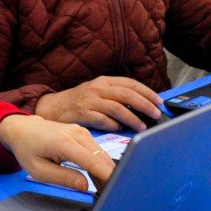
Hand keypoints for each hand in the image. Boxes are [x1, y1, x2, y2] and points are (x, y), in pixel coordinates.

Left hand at [0, 113, 116, 192]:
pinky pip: (97, 150)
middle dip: (109, 177)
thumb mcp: (39, 170)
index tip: (116, 189)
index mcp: (64, 143)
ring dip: (106, 172)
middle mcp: (76, 134)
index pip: (92, 161)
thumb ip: (63, 178)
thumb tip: (85, 186)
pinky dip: (101, 165)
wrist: (23, 128)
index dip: (107, 176)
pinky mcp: (83, 133)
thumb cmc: (28, 150)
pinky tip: (98, 178)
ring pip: (102, 154)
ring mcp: (81, 131)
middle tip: (110, 196)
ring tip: (104, 189)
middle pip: (102, 158)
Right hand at [33, 76, 162, 131]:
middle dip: (144, 104)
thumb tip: (141, 106)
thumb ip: (115, 96)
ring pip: (117, 108)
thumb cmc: (78, 102)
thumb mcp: (97, 92)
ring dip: (132, 118)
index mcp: (104, 81)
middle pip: (127, 95)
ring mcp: (90, 101)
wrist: (52, 108)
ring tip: (142, 127)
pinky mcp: (83, 114)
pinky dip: (113, 125)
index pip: (130, 84)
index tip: (159, 101)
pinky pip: (102, 120)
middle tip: (155, 114)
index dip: (147, 92)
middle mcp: (97, 88)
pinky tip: (119, 129)